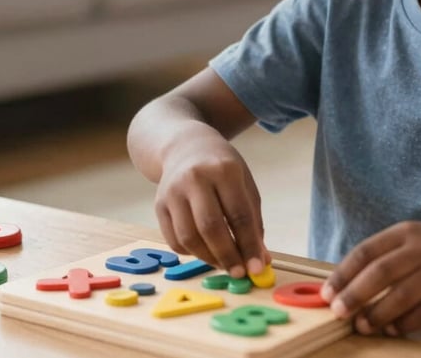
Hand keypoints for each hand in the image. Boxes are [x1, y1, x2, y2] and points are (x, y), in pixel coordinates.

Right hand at [154, 128, 268, 278]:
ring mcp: (173, 191)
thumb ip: (253, 221)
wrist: (185, 146)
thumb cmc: (222, 168)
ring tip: (225, 264)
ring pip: (189, 237)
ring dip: (209, 258)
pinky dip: (192, 253)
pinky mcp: (159, 204)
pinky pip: (174, 240)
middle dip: (227, 256)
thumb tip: (261, 260)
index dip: (248, 244)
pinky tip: (206, 252)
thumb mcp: (244, 184)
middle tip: (240, 273)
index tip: (257, 267)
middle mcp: (195, 178)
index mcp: (224, 170)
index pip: (238, 214)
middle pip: (210, 227)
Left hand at [321, 221, 420, 335]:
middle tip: (338, 313)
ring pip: (402, 296)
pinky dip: (405, 324)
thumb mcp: (411, 242)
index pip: (366, 251)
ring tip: (363, 326)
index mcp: (405, 232)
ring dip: (377, 315)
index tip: (326, 293)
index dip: (343, 274)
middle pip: (381, 273)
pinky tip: (392, 330)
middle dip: (355, 295)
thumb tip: (342, 288)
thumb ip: (382, 259)